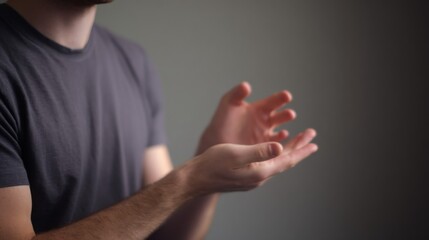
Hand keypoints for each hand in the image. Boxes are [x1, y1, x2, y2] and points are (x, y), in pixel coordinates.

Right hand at [185, 129, 316, 194]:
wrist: (196, 179)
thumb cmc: (212, 164)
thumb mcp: (235, 153)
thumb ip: (258, 150)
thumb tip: (280, 147)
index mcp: (260, 171)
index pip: (287, 159)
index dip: (301, 149)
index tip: (314, 141)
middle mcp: (259, 177)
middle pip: (285, 161)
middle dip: (299, 147)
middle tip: (311, 136)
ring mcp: (253, 178)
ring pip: (277, 163)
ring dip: (289, 151)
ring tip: (297, 140)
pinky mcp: (246, 176)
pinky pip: (268, 164)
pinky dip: (276, 154)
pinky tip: (274, 150)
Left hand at [198, 82, 295, 152]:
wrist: (215, 140)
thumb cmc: (222, 121)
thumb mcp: (228, 104)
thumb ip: (236, 94)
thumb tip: (246, 85)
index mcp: (259, 109)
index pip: (273, 102)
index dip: (281, 98)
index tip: (287, 96)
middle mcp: (265, 121)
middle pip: (280, 116)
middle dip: (286, 115)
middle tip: (290, 114)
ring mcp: (265, 135)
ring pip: (280, 131)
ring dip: (284, 129)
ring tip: (286, 132)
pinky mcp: (262, 148)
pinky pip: (273, 145)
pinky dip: (277, 142)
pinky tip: (280, 138)